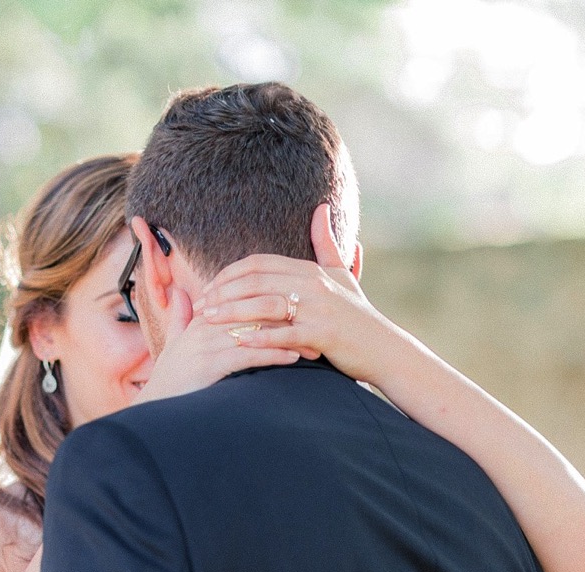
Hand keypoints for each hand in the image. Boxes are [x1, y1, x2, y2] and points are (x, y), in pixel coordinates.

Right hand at [135, 292, 302, 404]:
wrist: (153, 406)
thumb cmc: (169, 378)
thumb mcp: (173, 343)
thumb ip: (180, 317)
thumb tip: (179, 292)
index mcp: (202, 317)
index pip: (245, 299)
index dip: (276, 303)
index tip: (303, 312)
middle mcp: (205, 326)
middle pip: (255, 311)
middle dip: (289, 319)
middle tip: (317, 328)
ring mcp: (206, 345)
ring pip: (255, 331)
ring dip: (287, 338)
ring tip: (313, 346)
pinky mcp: (209, 366)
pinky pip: (248, 354)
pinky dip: (273, 355)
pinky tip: (293, 358)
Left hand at [196, 203, 391, 382]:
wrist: (384, 349)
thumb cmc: (357, 316)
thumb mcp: (341, 275)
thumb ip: (326, 244)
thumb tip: (321, 208)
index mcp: (310, 269)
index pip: (259, 263)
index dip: (229, 274)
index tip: (208, 288)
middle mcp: (313, 283)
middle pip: (257, 280)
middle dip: (223, 292)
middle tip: (199, 305)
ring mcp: (318, 308)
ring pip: (266, 304)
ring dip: (233, 312)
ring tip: (208, 322)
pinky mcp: (323, 333)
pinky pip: (284, 334)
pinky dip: (260, 337)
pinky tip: (238, 343)